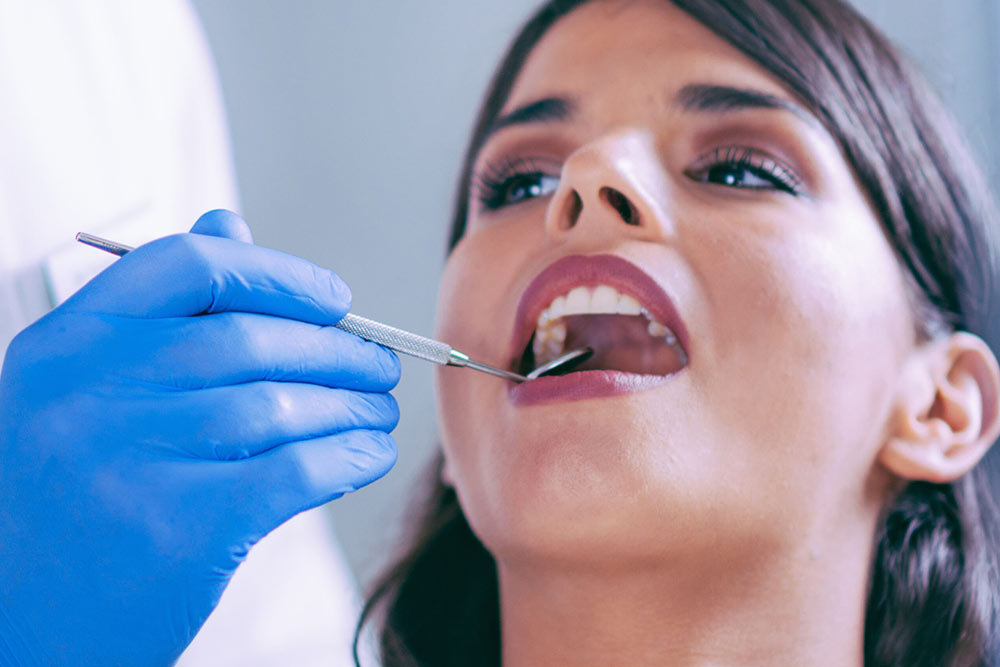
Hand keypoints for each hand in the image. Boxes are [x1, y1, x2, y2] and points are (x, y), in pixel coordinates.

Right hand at [0, 210, 399, 664]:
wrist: (24, 619)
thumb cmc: (72, 492)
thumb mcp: (87, 388)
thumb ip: (162, 308)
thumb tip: (231, 222)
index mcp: (68, 342)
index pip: (189, 265)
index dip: (278, 274)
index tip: (335, 299)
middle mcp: (88, 392)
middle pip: (249, 339)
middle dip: (336, 349)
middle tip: (378, 364)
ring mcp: (129, 460)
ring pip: (279, 405)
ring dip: (350, 405)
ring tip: (379, 410)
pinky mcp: (177, 528)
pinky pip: (293, 471)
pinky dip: (347, 457)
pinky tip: (369, 454)